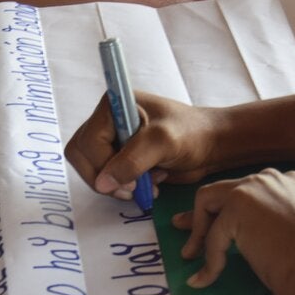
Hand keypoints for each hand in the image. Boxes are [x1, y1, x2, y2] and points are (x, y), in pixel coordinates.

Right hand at [65, 92, 223, 200]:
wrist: (212, 145)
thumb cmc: (192, 133)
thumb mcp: (163, 142)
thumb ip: (132, 161)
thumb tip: (103, 183)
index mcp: (113, 105)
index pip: (88, 142)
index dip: (103, 165)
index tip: (129, 182)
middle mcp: (108, 121)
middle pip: (82, 156)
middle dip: (105, 178)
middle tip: (132, 189)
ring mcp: (114, 140)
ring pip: (92, 170)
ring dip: (117, 185)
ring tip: (146, 184)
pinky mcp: (121, 158)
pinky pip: (107, 178)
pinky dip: (124, 187)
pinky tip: (149, 182)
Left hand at [173, 168, 294, 294]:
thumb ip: (276, 223)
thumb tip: (246, 234)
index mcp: (290, 182)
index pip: (249, 191)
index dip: (228, 209)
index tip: (216, 224)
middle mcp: (270, 178)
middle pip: (224, 191)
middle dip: (201, 212)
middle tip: (183, 226)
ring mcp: (253, 189)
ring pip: (207, 202)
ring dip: (198, 231)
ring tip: (191, 255)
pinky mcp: (238, 207)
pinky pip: (212, 236)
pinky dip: (209, 259)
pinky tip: (206, 278)